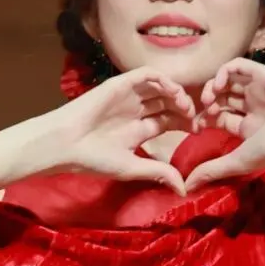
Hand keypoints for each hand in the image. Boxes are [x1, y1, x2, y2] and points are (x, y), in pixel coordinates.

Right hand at [48, 66, 199, 196]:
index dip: (186, 123)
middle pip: (168, 103)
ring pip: (160, 87)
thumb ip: (159, 172)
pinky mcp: (120, 84)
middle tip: (196, 116)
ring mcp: (128, 96)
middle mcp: (135, 111)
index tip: (198, 130)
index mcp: (138, 130)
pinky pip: (146, 75)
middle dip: (185, 108)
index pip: (169, 120)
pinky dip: (163, 79)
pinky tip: (172, 91)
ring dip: (177, 93)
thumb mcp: (131, 167)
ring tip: (185, 105)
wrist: (66, 144)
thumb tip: (184, 190)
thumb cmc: (94, 159)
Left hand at [182, 58, 264, 192]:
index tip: (194, 127)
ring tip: (208, 98)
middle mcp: (253, 107)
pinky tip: (219, 84)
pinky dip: (225, 71)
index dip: (204, 119)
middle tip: (200, 110)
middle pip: (222, 98)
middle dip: (208, 102)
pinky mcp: (264, 75)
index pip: (220, 117)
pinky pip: (239, 65)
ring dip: (213, 86)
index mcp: (248, 126)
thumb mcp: (236, 161)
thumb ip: (211, 170)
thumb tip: (188, 186)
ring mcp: (258, 90)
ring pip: (229, 80)